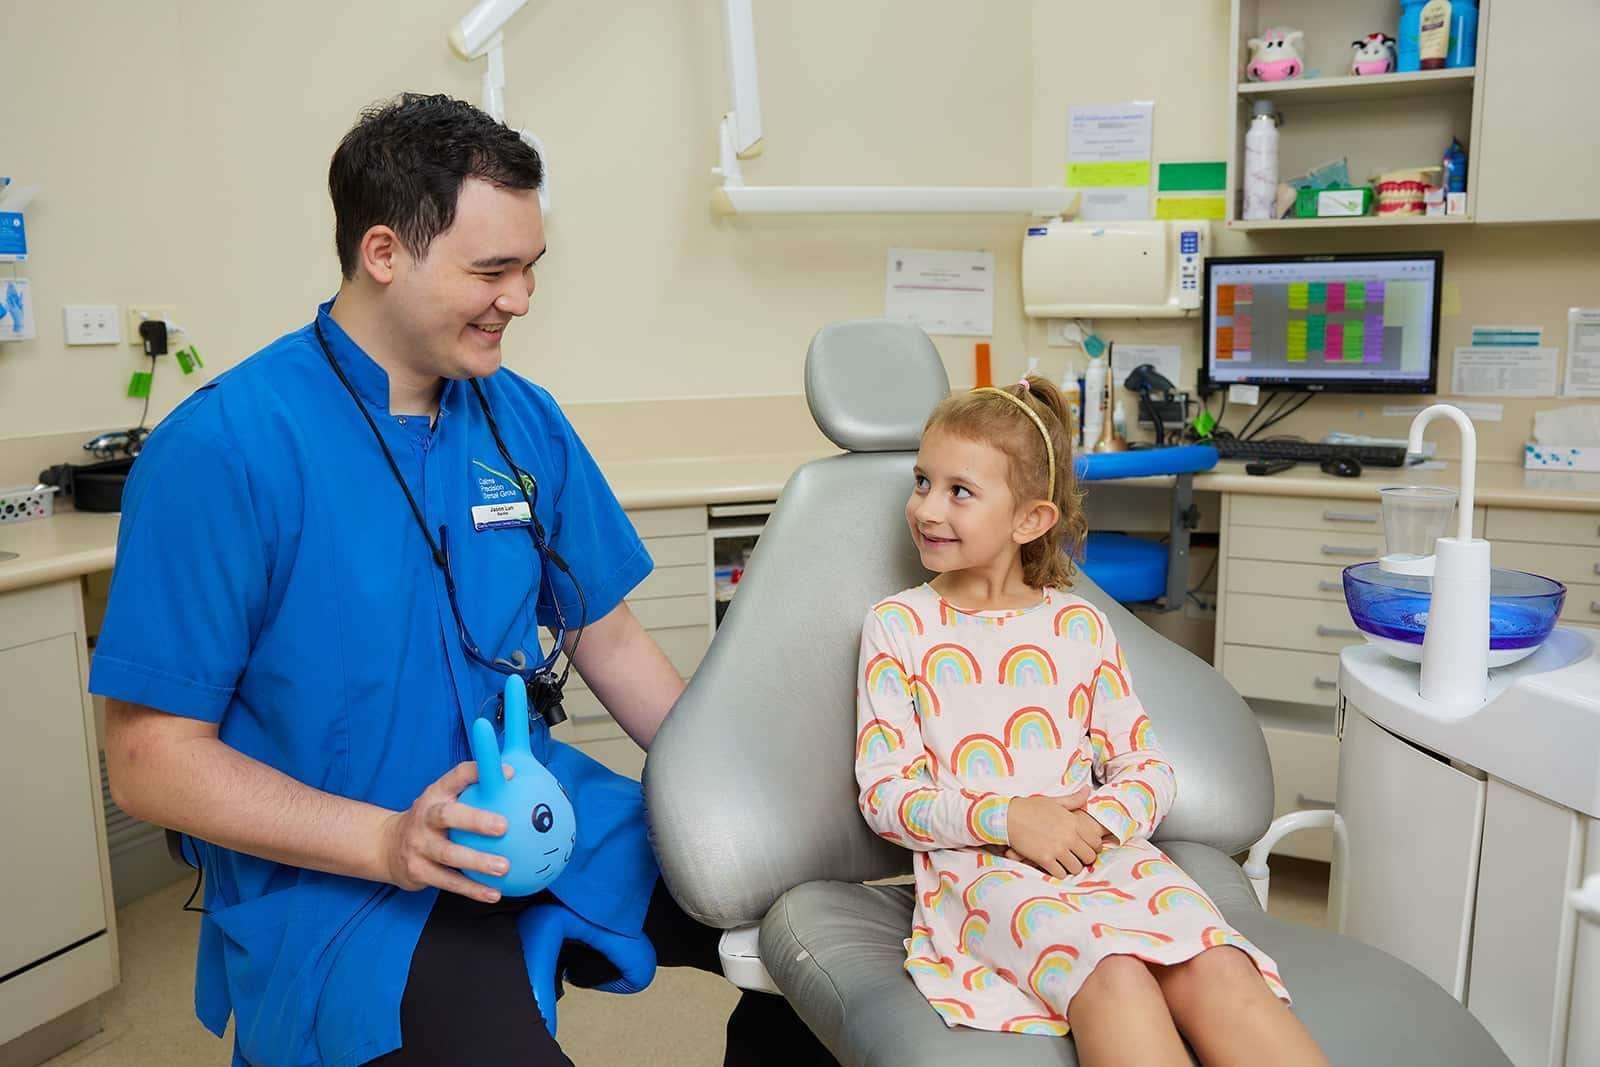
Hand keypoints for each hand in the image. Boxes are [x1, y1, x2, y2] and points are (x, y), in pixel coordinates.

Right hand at [379, 760, 515, 902]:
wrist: (387, 846)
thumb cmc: (431, 820)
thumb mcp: (444, 798)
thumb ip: (474, 789)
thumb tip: (518, 776)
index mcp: (436, 794)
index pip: (456, 776)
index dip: (479, 772)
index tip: (509, 773)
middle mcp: (424, 817)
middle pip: (447, 816)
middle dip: (476, 820)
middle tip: (504, 827)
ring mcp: (419, 845)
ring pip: (448, 854)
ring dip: (477, 862)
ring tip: (504, 867)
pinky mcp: (418, 871)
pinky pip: (448, 882)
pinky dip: (472, 889)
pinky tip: (494, 893)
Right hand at [1003, 803, 1115, 874]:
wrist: (1008, 817)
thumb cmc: (1030, 808)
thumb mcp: (1054, 801)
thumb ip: (1074, 799)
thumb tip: (1088, 790)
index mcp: (1073, 821)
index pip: (1096, 842)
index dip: (1092, 847)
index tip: (1085, 847)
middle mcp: (1068, 836)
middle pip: (1089, 857)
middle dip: (1083, 858)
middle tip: (1075, 856)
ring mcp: (1057, 849)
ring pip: (1076, 868)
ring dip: (1071, 867)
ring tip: (1064, 862)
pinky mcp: (1045, 859)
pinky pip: (1061, 874)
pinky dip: (1058, 872)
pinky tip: (1053, 866)